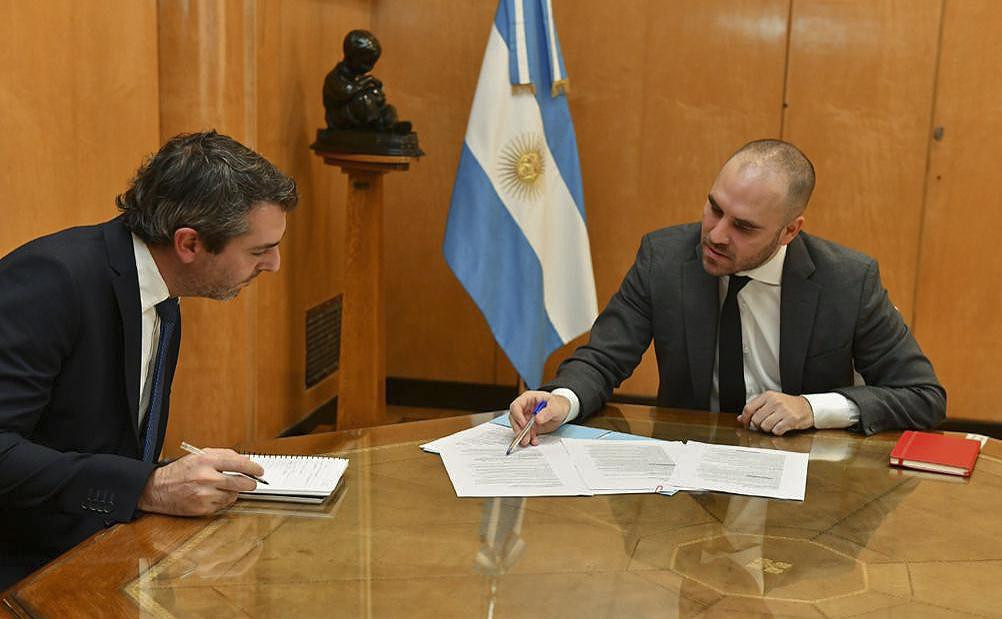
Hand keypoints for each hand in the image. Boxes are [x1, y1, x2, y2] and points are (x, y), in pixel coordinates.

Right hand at [137, 448, 264, 516]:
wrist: (157, 489)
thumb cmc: (180, 472)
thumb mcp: (199, 455)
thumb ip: (223, 455)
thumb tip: (245, 460)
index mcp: (206, 461)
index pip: (238, 464)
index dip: (253, 468)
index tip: (260, 471)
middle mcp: (206, 477)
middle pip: (241, 483)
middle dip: (250, 484)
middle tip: (252, 483)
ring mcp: (204, 494)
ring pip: (233, 495)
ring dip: (233, 492)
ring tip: (222, 488)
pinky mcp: (202, 508)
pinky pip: (222, 506)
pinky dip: (222, 501)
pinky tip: (213, 496)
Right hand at [508, 391, 570, 446]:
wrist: (562, 411)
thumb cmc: (557, 404)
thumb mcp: (555, 407)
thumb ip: (547, 412)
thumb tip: (537, 418)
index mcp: (528, 399)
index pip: (516, 406)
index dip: (518, 415)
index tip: (524, 424)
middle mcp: (524, 408)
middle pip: (514, 418)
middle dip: (518, 428)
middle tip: (524, 437)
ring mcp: (526, 417)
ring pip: (518, 427)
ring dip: (522, 435)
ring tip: (528, 441)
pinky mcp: (529, 426)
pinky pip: (525, 433)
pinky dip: (528, 438)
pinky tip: (534, 441)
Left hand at [737, 391, 813, 435]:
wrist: (807, 407)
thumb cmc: (788, 405)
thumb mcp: (771, 402)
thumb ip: (756, 408)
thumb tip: (741, 418)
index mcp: (768, 396)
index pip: (749, 408)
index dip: (745, 418)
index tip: (745, 423)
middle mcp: (775, 402)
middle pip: (756, 419)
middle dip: (758, 425)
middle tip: (764, 424)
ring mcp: (783, 410)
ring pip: (765, 426)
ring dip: (768, 429)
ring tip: (774, 424)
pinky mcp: (790, 420)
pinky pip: (776, 431)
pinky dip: (777, 432)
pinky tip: (781, 427)